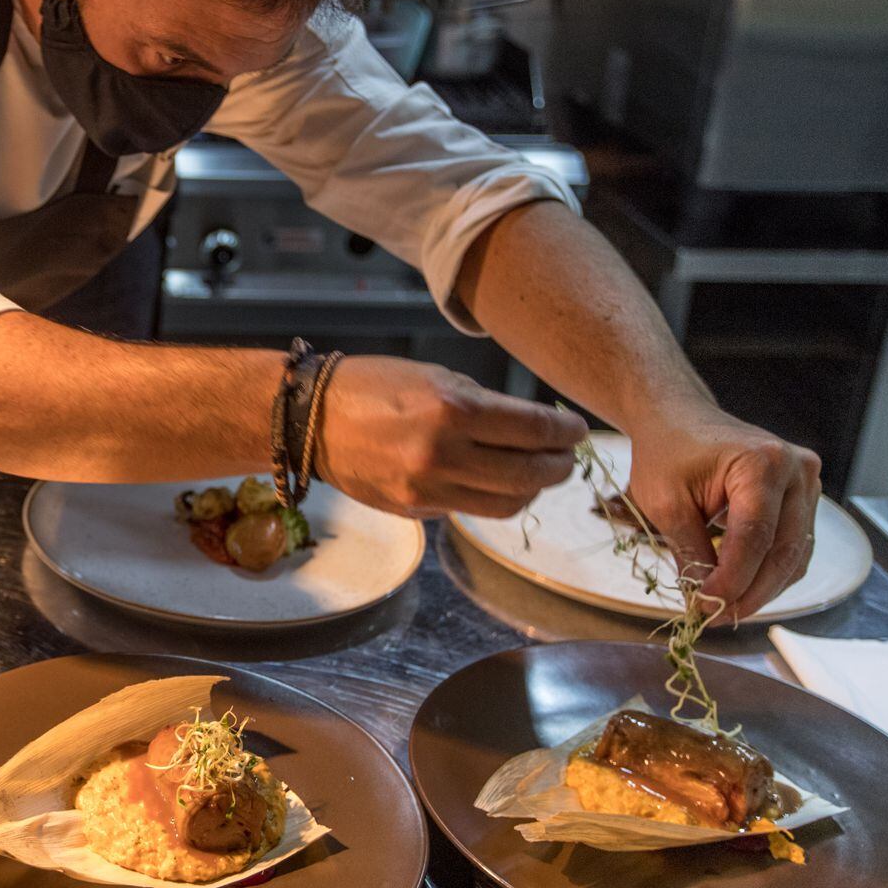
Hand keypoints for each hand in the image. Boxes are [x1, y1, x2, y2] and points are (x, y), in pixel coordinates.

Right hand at [318, 357, 587, 517]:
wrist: (311, 420)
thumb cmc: (374, 386)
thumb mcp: (436, 377)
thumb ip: (485, 406)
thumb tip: (532, 429)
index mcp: (453, 411)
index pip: (534, 430)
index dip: (566, 432)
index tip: (576, 430)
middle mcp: (444, 455)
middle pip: (530, 475)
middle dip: (559, 466)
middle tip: (566, 456)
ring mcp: (428, 489)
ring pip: (507, 504)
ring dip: (531, 489)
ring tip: (535, 472)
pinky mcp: (415, 510)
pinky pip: (470, 509)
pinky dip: (491, 496)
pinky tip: (492, 479)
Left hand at [626, 406, 821, 623]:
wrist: (679, 419)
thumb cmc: (667, 453)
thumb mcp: (665, 503)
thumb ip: (690, 551)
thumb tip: (704, 602)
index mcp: (763, 463)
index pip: (754, 536)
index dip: (732, 580)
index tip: (705, 609)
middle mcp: (798, 471)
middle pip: (782, 550)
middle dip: (749, 593)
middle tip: (716, 618)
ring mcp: (808, 484)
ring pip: (793, 555)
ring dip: (761, 589)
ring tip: (724, 609)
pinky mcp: (805, 498)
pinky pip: (793, 547)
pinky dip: (769, 572)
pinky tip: (741, 589)